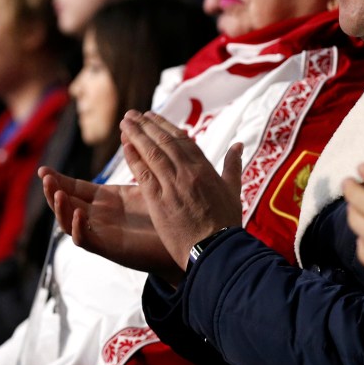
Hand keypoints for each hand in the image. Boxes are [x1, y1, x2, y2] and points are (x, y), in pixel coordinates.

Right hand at [39, 167, 178, 278]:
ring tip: (58, 193)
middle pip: (66, 203)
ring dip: (60, 208)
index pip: (74, 188)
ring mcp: (102, 233)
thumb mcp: (147, 181)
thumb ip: (135, 159)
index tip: (43, 169)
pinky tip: (79, 213)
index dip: (58, 179)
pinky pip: (86, 240)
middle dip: (53, 190)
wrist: (187, 241)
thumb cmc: (168, 213)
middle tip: (44, 176)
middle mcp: (99, 216)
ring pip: (69, 222)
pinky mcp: (110, 248)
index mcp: (105, 200)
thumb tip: (126, 132)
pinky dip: (79, 228)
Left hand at [119, 110, 241, 270]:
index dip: (165, 126)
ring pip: (152, 152)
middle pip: (164, 141)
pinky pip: (143, 173)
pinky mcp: (159, 200)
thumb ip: (233, 166)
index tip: (152, 116)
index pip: (182, 140)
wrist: (217, 249)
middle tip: (132, 114)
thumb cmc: (226, 223)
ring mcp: (173, 185)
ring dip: (136, 134)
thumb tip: (238, 145)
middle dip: (146, 125)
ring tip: (126, 122)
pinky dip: (134, 157)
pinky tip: (125, 145)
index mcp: (205, 168)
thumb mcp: (233, 191)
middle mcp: (188, 172)